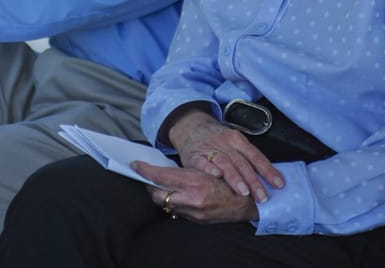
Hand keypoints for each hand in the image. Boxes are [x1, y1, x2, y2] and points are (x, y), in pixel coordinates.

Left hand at [132, 161, 259, 223]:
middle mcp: (191, 199)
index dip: (146, 170)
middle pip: (157, 194)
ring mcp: (193, 212)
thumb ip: (189, 171)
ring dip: (160, 194)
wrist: (248, 202)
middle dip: (149, 185)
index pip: (161, 176)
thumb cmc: (231, 179)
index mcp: (193, 181)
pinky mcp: (197, 219)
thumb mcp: (209, 168)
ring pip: (165, 204)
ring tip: (159, 184)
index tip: (135, 164)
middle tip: (146, 175)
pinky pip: (177, 210)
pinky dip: (173, 202)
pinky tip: (176, 194)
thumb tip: (167, 170)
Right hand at [167, 109, 283, 202]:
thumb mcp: (233, 143)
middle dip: (254, 181)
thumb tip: (269, 179)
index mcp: (237, 139)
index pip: (256, 156)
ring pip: (225, 163)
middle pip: (242, 162)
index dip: (268, 170)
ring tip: (244, 192)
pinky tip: (216, 176)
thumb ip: (247, 158)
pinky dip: (209, 169)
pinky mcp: (195, 155)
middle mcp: (225, 143)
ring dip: (235, 178)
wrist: (190, 126)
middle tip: (263, 197)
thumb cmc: (216, 139)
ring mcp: (210, 148)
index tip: (279, 184)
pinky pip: (202, 162)